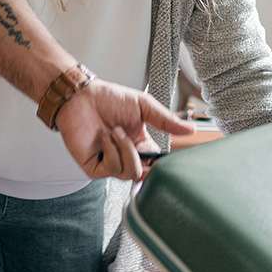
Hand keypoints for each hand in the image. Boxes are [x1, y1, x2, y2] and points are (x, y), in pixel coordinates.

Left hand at [56, 78, 193, 179]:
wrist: (81, 96)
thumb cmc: (108, 98)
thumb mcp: (144, 106)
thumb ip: (166, 121)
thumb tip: (191, 130)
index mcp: (141, 145)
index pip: (157, 164)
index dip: (162, 163)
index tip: (165, 156)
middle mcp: (126, 157)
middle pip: (145, 175)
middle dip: (144, 158)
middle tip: (138, 141)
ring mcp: (110, 164)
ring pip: (131, 173)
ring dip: (125, 149)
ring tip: (115, 131)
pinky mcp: (94, 168)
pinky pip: (112, 169)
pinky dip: (112, 151)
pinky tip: (105, 137)